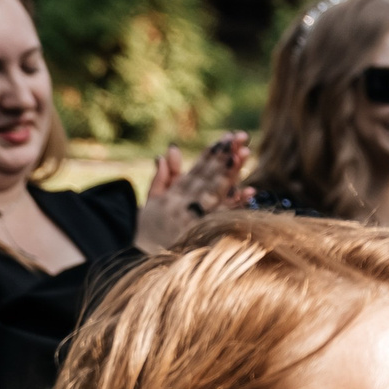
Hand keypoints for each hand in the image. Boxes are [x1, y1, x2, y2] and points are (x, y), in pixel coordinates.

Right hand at [134, 131, 250, 253]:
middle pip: (209, 174)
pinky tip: (250, 190)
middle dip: (225, 156)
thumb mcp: (154, 197)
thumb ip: (165, 174)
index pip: (198, 167)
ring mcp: (193, 215)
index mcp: (176, 192)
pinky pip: (222, 215)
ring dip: (230, 172)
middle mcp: (185, 201)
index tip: (226, 137)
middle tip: (241, 139)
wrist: (138, 251)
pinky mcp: (199, 231)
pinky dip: (236, 202)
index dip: (213, 152)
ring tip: (244, 154)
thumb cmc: (151, 224)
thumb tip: (173, 149)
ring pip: (215, 189)